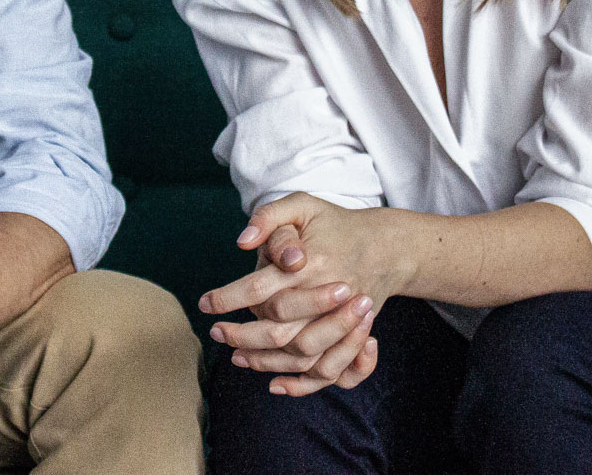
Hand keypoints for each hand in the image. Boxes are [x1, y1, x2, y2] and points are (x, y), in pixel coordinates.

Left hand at [201, 195, 404, 393]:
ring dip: (264, 361)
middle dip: (241, 335)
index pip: (260, 287)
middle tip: (216, 333)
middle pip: (277, 330)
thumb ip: (270, 217)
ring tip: (236, 356)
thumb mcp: (303, 206)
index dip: (228, 298)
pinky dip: (302, 384)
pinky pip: (329, 372)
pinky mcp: (353, 338)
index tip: (204, 303)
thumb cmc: (336, 225)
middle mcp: (327, 297)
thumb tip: (243, 242)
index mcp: (311, 264)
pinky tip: (275, 385)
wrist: (386, 248)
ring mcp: (343, 322)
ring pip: (299, 354)